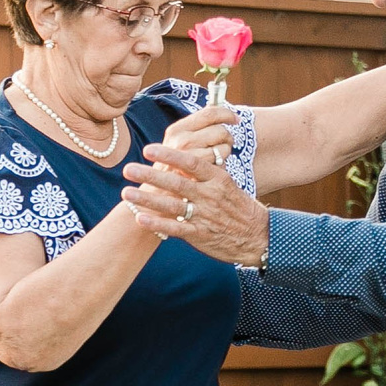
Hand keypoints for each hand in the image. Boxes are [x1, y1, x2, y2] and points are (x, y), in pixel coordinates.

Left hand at [122, 144, 269, 265]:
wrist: (258, 237)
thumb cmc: (239, 207)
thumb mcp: (228, 184)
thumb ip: (206, 171)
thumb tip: (185, 155)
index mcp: (217, 179)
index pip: (191, 162)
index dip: (169, 155)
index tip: (148, 149)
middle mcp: (210, 196)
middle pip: (176, 182)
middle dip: (151, 175)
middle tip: (128, 169)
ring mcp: (204, 216)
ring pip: (172, 205)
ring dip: (148, 199)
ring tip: (126, 193)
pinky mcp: (200, 235)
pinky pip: (176, 229)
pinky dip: (158, 224)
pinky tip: (140, 219)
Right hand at [161, 104, 238, 167]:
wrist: (159, 191)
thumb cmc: (174, 167)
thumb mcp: (178, 142)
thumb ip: (197, 127)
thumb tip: (220, 112)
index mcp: (177, 129)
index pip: (209, 113)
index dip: (227, 114)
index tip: (236, 119)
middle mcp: (181, 140)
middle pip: (220, 130)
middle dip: (227, 137)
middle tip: (223, 145)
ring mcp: (189, 156)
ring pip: (223, 146)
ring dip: (224, 152)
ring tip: (214, 159)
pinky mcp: (197, 170)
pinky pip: (222, 161)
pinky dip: (222, 165)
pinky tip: (211, 170)